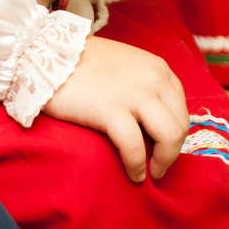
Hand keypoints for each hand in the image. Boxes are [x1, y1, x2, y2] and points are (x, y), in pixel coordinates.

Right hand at [41, 35, 188, 181]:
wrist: (48, 54)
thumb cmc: (82, 63)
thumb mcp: (126, 65)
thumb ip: (143, 85)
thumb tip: (151, 119)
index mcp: (158, 68)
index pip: (181, 108)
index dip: (175, 133)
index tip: (162, 147)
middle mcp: (154, 79)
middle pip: (180, 124)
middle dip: (172, 151)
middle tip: (158, 166)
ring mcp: (135, 94)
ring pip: (170, 136)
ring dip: (164, 160)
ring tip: (150, 173)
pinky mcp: (112, 111)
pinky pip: (135, 147)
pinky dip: (137, 166)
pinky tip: (133, 174)